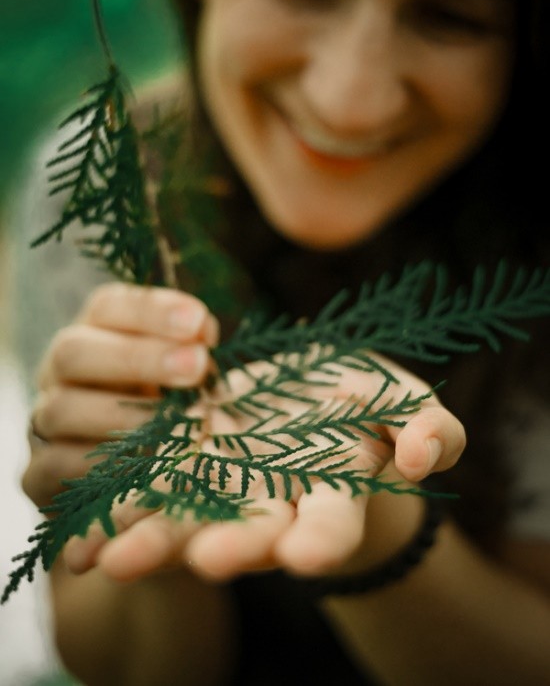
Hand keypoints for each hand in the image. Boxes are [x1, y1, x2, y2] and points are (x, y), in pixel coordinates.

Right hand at [22, 282, 218, 508]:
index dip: (150, 310)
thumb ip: (195, 350)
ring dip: (122, 415)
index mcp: (95, 333)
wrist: (144, 481)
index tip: (196, 319)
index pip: (108, 306)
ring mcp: (44, 421)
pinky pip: (55, 466)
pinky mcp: (38, 473)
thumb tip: (202, 333)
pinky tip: (147, 465)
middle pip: (73, 351)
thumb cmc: (176, 410)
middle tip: (195, 365)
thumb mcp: (190, 376)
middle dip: (137, 357)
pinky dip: (102, 466)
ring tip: (177, 422)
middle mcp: (60, 371)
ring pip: (61, 409)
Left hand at [62, 336, 464, 584]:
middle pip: (254, 534)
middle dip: (231, 548)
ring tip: (111, 559)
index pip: (334, 523)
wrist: (315, 400)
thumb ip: (430, 431)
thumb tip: (423, 458)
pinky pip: (153, 489)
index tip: (304, 555)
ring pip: (191, 520)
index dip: (322, 539)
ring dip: (154, 540)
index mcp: (335, 491)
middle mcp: (277, 501)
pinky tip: (81, 537)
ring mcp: (228, 487)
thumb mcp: (410, 407)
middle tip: (204, 562)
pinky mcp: (189, 463)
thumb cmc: (371, 405)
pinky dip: (120, 511)